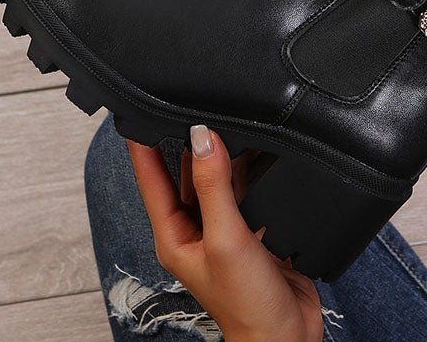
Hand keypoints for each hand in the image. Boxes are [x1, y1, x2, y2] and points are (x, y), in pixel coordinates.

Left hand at [128, 125, 323, 341]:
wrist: (286, 336)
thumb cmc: (246, 306)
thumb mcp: (224, 239)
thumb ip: (213, 186)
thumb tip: (202, 138)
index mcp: (174, 235)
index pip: (151, 178)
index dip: (143, 143)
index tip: (139, 109)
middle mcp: (195, 229)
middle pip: (185, 172)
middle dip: (191, 142)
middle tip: (196, 107)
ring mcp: (222, 229)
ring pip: (217, 177)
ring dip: (223, 154)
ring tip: (228, 122)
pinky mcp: (250, 229)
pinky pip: (245, 188)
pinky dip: (249, 169)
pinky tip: (256, 151)